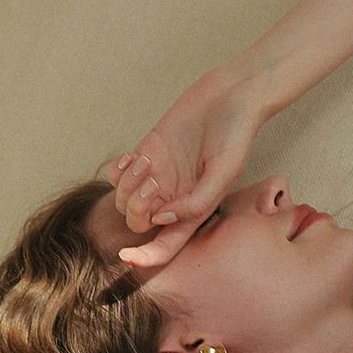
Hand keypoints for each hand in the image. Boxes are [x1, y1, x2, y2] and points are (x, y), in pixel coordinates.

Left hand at [103, 70, 265, 268]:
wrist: (230, 95)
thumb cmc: (235, 134)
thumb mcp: (224, 172)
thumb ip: (196, 201)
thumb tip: (162, 218)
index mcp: (194, 210)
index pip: (166, 245)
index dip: (145, 257)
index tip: (127, 256)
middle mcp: (173, 198)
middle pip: (139, 223)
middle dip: (137, 209)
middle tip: (153, 181)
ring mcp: (158, 176)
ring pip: (124, 199)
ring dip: (127, 185)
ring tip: (145, 162)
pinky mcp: (146, 153)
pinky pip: (117, 174)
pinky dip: (118, 170)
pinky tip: (134, 157)